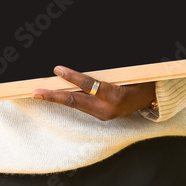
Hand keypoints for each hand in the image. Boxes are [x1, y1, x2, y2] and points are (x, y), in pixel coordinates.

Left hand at [31, 66, 156, 120]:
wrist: (151, 98)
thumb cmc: (138, 79)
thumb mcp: (125, 72)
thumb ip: (105, 71)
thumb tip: (80, 69)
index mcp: (115, 95)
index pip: (89, 85)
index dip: (72, 77)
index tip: (57, 69)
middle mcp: (107, 108)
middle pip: (75, 101)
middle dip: (53, 96)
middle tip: (35, 93)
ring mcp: (103, 114)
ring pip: (75, 105)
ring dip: (55, 98)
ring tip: (38, 94)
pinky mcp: (101, 116)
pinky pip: (81, 106)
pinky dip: (67, 99)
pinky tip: (54, 95)